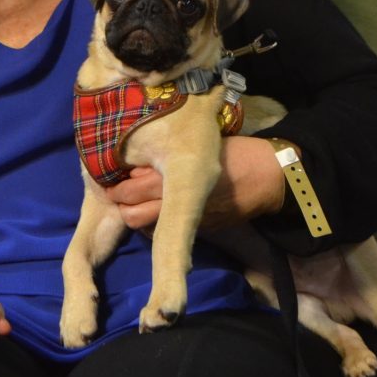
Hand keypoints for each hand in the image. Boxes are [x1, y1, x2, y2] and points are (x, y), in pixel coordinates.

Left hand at [105, 136, 284, 231]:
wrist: (267, 175)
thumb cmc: (231, 151)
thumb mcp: (195, 144)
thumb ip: (166, 155)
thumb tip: (137, 161)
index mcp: (174, 172)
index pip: (129, 187)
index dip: (115, 184)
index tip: (110, 175)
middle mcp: (176, 199)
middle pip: (130, 212)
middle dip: (120, 204)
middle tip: (116, 192)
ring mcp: (187, 218)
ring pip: (143, 227)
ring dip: (135, 216)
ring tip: (132, 202)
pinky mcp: (199, 229)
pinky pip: (163, 232)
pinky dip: (154, 224)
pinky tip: (156, 211)